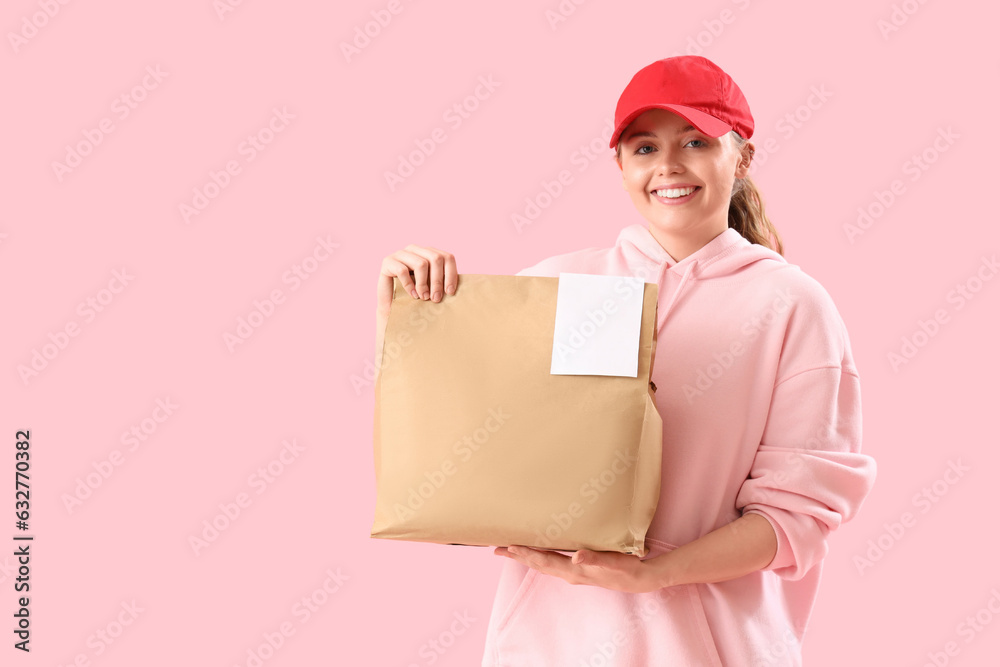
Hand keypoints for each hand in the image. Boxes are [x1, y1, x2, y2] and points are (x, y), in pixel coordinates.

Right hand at [376, 245, 457, 353]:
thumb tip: (472, 288)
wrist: (392, 308)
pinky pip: (403, 270)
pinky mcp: (387, 261)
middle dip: (438, 281)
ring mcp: (400, 253)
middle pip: (435, 259)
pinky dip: (409, 285)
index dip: (451, 275)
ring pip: (421, 264)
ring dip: (424, 285)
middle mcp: (415, 249)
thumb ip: (446, 283)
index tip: (450, 293)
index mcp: (429, 253)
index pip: (447, 257)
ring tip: (423, 298)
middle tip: (436, 299)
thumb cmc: (417, 299)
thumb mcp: (435, 290)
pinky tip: (412, 295)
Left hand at [494, 545, 664, 593]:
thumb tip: (576, 558)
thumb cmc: (627, 569)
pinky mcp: (580, 569)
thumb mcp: (612, 563)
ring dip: (526, 556)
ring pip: (544, 563)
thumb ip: (594, 559)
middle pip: (538, 563)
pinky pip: (554, 562)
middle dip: (517, 556)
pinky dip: (541, 556)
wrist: (641, 579)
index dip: (525, 553)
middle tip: (496, 548)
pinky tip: (539, 551)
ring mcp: (574, 572)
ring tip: (511, 549)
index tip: (507, 546)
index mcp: (574, 570)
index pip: (543, 560)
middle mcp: (570, 573)